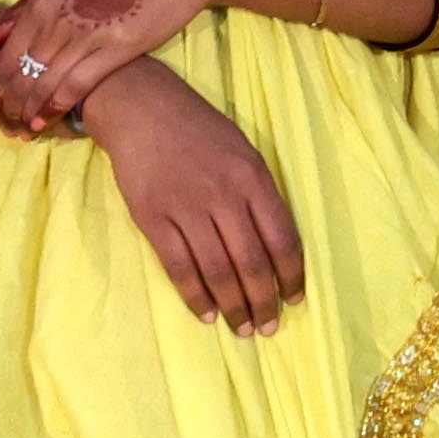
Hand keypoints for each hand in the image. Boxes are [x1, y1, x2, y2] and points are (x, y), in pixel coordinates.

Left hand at [0, 0, 217, 134]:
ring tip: (23, 131)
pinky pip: (75, 85)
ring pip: (43, 83)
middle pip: (21, 73)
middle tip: (5, 126)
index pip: (6, 54)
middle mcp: (57, 17)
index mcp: (43, 0)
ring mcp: (85, 33)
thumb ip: (24, 8)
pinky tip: (47, 122)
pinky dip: (56, 107)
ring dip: (29, 112)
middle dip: (8, 105)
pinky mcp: (115, 48)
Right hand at [86, 63, 303, 334]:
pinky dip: (194, 296)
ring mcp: (186, 208)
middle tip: (268, 326)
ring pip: (216, 271)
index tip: (294, 299)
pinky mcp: (152, 218)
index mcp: (253, 178)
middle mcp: (224, 195)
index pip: (283, 238)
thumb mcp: (244, 152)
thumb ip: (260, 195)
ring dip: (232, 306)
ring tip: (242, 328)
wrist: (144, 109)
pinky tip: (205, 313)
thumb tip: (275, 248)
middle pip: (251, 262)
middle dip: (263, 301)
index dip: (292, 276)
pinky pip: (178, 267)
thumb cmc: (201, 131)